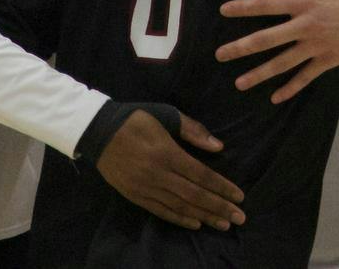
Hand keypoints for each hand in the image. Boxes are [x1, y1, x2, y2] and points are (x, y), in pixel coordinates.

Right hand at [96, 109, 245, 230]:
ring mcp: (145, 187)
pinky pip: (160, 211)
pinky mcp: (135, 196)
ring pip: (179, 206)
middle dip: (219, 207)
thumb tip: (218, 147)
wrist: (98, 131)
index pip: (201, 175)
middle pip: (194, 195)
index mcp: (168, 153)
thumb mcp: (167, 115)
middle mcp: (158, 174)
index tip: (240, 197)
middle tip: (239, 218)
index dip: (222, 187)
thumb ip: (193, 130)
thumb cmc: (137, 119)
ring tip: (223, 224)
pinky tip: (195, 223)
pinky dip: (179, 219)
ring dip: (204, 216)